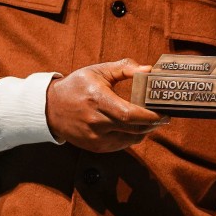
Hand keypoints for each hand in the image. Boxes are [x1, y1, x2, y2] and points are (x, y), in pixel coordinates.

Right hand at [45, 59, 168, 152]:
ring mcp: (95, 138)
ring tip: (151, 121)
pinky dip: (131, 137)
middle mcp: (96, 122)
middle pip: (133, 129)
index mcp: (98, 100)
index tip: (164, 112)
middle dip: (153, 124)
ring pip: (130, 140)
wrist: (50, 108)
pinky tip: (134, 127)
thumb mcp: (98, 71)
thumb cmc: (76, 86)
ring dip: (144, 131)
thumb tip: (148, 70)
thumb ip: (124, 68)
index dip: (150, 116)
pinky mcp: (95, 147)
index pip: (129, 114)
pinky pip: (121, 145)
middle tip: (164, 116)